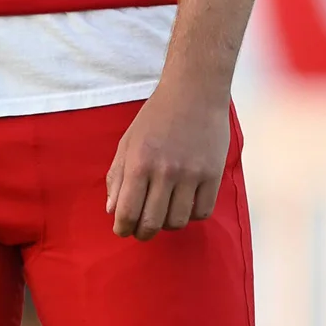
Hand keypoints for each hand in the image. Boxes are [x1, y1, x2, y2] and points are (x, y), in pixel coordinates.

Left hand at [105, 77, 229, 239]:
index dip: (123, 228)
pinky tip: (186, 204)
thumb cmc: (156, 117)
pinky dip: (192, 216)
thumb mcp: (128, 142)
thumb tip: (112, 210)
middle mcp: (165, 171)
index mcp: (139, 163)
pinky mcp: (213, 174)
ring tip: (164, 213)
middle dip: (143, 233)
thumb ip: (118, 176)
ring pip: (178, 221)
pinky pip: (202, 212)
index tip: (123, 229)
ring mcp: (191, 174)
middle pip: (152, 223)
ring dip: (168, 224)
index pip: (127, 212)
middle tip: (142, 230)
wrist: (194, 92)